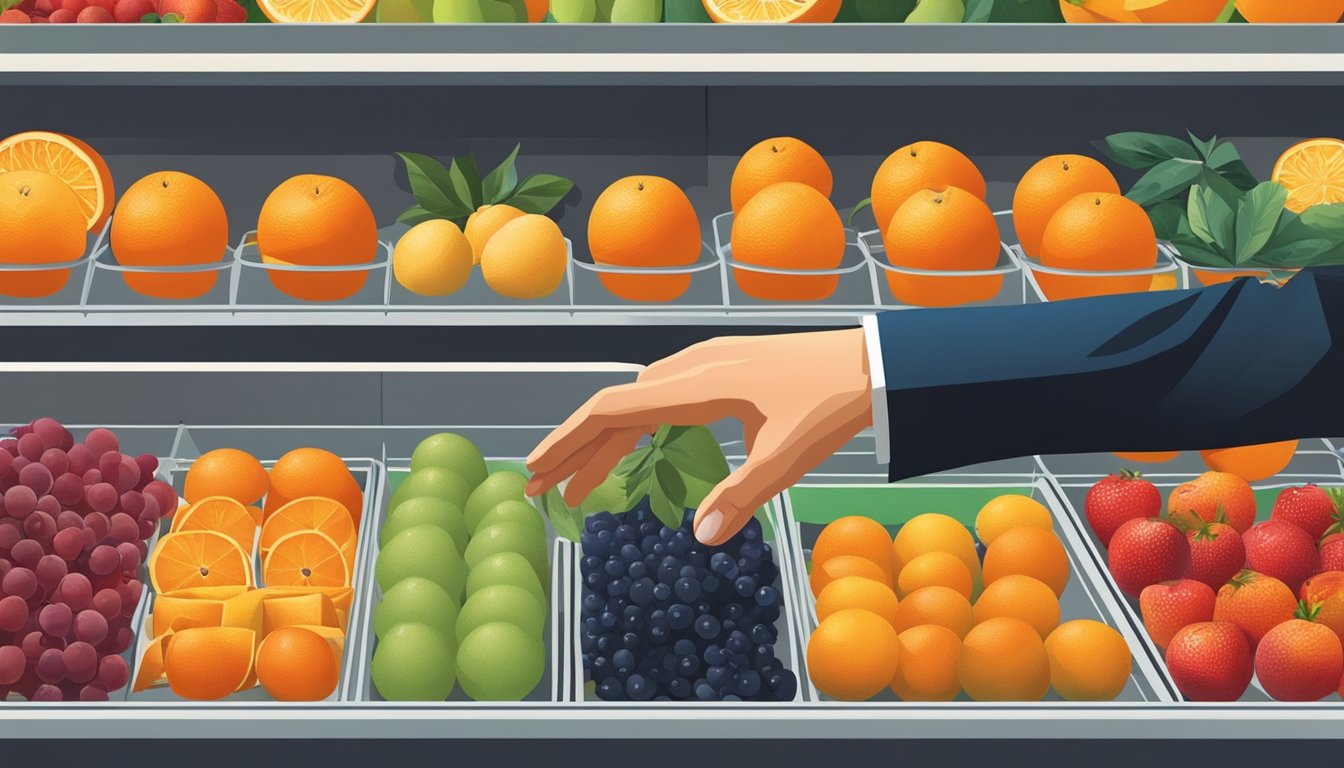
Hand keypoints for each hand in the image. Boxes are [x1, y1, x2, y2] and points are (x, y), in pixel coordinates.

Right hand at [526, 329, 873, 544]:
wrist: (872, 362)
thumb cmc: (832, 403)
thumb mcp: (787, 456)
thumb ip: (742, 496)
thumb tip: (700, 538)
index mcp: (698, 383)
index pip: (612, 409)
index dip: (568, 441)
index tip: (536, 471)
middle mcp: (692, 365)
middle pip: (615, 407)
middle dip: (574, 449)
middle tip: (542, 490)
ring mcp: (706, 361)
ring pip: (636, 401)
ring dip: (604, 441)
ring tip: (581, 484)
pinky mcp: (722, 365)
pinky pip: (660, 395)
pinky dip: (634, 425)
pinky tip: (633, 446)